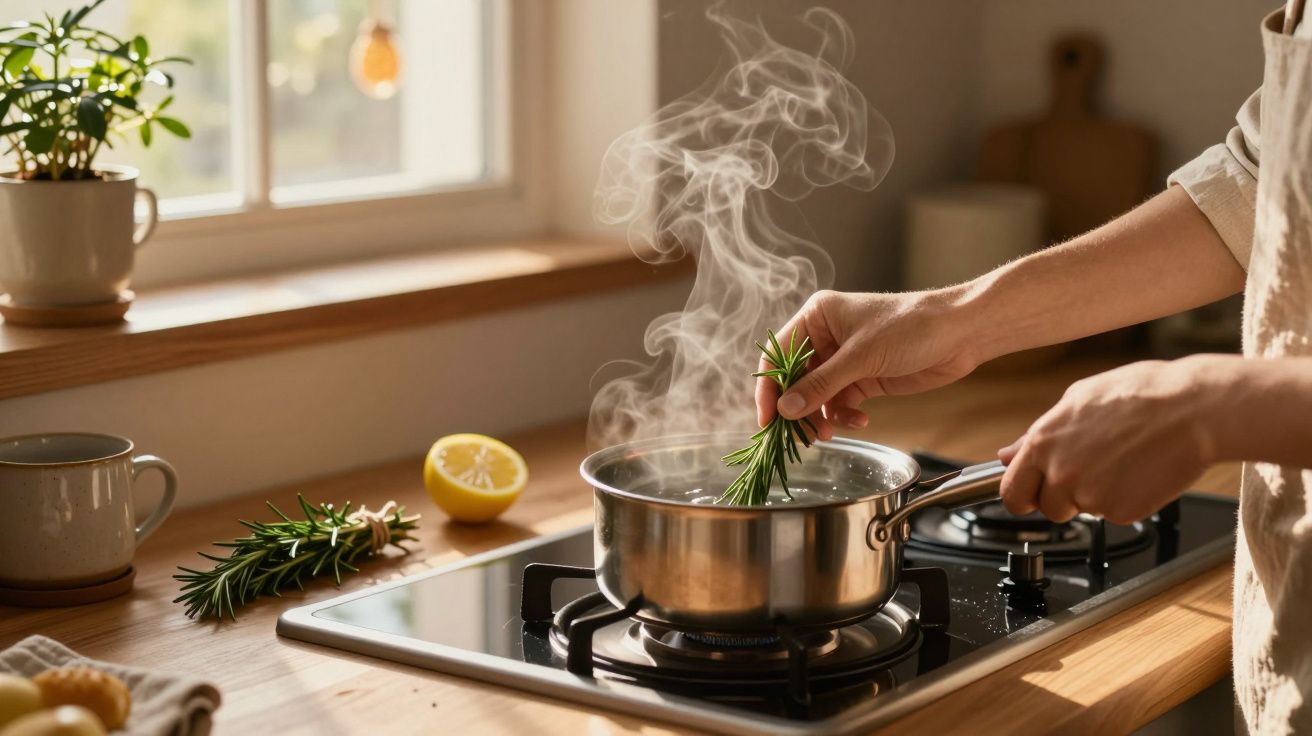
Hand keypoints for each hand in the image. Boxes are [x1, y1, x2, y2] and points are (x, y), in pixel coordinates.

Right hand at [757, 288, 982, 436]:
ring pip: (816, 396)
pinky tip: (859, 420)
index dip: (769, 388)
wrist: (961, 333)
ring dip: (820, 417)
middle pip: (794, 380)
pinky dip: (844, 416)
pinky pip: (839, 403)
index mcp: (817, 317)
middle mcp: (825, 337)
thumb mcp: (861, 356)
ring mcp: (844, 360)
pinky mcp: (863, 378)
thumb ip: (821, 385)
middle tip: (799, 436)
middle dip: (798, 408)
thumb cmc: (910, 327)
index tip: (767, 420)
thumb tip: (786, 410)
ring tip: (829, 433)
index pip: (777, 355)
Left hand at [998, 358, 1219, 523]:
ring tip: (1121, 463)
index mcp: (1043, 442)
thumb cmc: (1142, 394)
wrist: (1194, 410)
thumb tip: (1007, 454)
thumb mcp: (1078, 398)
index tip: (1032, 494)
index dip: (1023, 494)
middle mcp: (1060, 472)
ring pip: (1082, 511)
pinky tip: (1140, 471)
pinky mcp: (1121, 511)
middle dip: (1059, 500)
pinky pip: (1114, 514)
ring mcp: (1090, 495)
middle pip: (1046, 509)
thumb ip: (1037, 434)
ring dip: (1094, 497)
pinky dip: (1125, 500)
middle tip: (1087, 476)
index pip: (1012, 491)